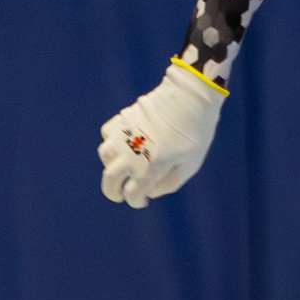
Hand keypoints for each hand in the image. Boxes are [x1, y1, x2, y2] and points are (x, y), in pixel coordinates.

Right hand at [98, 63, 224, 207]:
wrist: (190, 97)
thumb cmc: (194, 133)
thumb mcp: (190, 165)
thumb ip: (169, 184)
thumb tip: (149, 191)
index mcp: (150, 168)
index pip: (132, 194)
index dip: (135, 201)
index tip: (142, 201)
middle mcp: (132, 154)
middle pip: (110, 179)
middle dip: (112, 192)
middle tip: (117, 195)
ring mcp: (124, 135)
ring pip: (105, 156)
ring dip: (110, 166)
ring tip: (121, 169)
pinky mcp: (122, 119)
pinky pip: (108, 135)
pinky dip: (112, 143)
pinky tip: (123, 145)